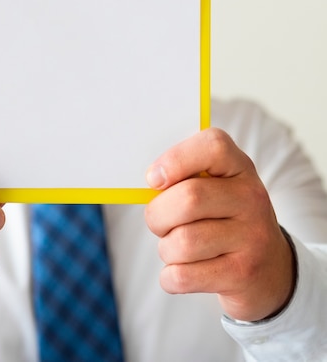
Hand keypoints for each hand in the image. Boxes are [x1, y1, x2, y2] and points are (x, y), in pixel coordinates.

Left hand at [144, 128, 295, 321]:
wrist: (272, 270)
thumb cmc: (226, 219)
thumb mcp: (216, 188)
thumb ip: (185, 177)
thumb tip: (151, 182)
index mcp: (240, 167)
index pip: (213, 146)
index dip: (176, 159)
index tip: (154, 179)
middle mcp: (252, 198)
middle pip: (188, 198)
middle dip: (158, 214)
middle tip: (159, 221)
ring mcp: (252, 237)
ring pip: (182, 241)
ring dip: (166, 249)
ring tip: (175, 248)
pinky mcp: (243, 274)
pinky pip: (184, 275)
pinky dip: (170, 277)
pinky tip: (180, 272)